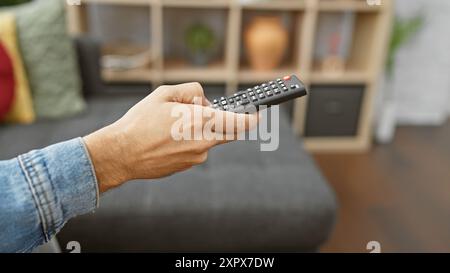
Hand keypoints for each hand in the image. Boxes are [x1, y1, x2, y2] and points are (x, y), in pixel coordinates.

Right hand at [83, 82, 257, 192]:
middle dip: (226, 122)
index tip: (257, 114)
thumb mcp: (164, 94)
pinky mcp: (187, 166)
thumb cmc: (140, 122)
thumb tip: (205, 101)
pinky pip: (197, 151)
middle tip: (210, 114)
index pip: (240, 123)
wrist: (122, 154)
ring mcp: (196, 157)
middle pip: (228, 133)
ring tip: (174, 126)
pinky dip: (190, 143)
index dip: (252, 118)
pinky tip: (169, 139)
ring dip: (202, 132)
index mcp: (202, 122)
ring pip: (210, 141)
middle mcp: (204, 142)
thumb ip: (191, 91)